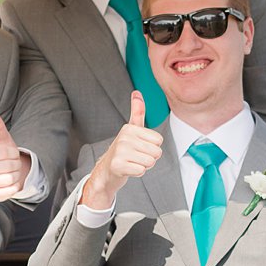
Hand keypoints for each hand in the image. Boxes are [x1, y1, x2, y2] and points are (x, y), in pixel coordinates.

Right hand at [0, 109, 31, 202]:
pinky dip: (15, 187)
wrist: (6, 172)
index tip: (13, 154)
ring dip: (16, 175)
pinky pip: (10, 191)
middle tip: (13, 164)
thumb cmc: (5, 154)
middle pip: (10, 166)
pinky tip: (10, 183)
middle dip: (16, 165)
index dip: (14, 153)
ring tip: (11, 173)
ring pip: (11, 179)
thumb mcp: (4, 140)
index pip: (6, 152)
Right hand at [81, 92, 162, 212]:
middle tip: (135, 157)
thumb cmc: (123, 150)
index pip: (159, 140)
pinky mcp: (118, 166)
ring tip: (132, 162)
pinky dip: (137, 173)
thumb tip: (137, 92)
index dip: (152, 146)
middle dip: (149, 157)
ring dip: (143, 165)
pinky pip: (141, 171)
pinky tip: (127, 169)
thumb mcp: (131, 129)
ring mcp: (120, 152)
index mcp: (129, 128)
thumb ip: (137, 112)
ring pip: (150, 162)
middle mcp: (124, 138)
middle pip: (156, 152)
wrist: (106, 170)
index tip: (139, 147)